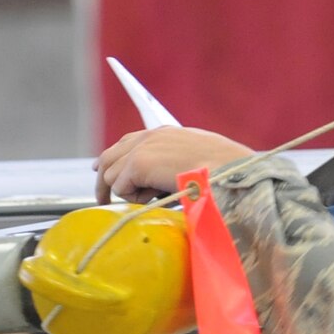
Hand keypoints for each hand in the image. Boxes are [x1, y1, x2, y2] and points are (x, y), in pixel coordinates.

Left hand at [96, 128, 255, 203]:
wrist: (231, 171)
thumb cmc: (226, 172)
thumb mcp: (198, 163)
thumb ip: (176, 166)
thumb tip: (166, 184)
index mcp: (166, 134)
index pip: (128, 142)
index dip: (113, 158)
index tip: (101, 169)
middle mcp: (151, 136)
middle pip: (111, 155)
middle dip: (104, 179)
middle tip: (102, 200)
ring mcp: (143, 148)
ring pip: (112, 175)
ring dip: (129, 193)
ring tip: (155, 200)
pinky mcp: (139, 163)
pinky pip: (121, 188)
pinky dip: (135, 198)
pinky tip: (157, 198)